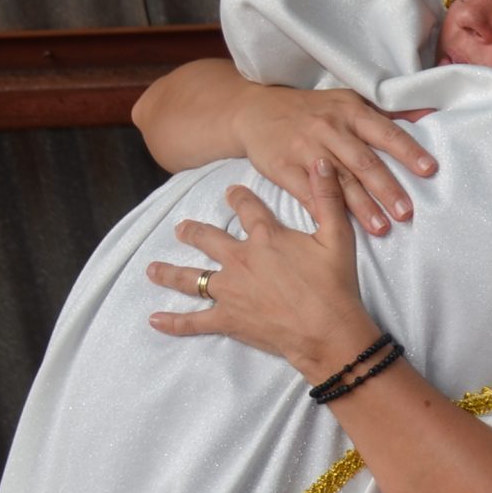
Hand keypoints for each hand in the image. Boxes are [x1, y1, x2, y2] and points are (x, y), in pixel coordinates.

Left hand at [146, 161, 377, 380]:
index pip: (247, 209)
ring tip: (153, 269)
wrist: (325, 330)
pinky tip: (155, 320)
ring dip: (169, 273)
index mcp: (265, 238)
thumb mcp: (338, 236)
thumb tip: (321, 162)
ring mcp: (229, 291)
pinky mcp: (227, 319)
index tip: (230, 191)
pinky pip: (193, 321)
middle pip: (208, 240)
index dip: (239, 197)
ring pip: (191, 279)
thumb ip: (327, 198)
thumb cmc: (334, 284)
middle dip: (193, 232)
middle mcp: (240, 260)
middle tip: (181, 229)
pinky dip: (173, 322)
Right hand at [237, 86, 436, 236]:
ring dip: (361, 206)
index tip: (429, 169)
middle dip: (386, 188)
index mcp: (350, 111)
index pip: (385, 132)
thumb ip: (388, 112)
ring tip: (381, 227)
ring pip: (338, 181)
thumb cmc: (313, 109)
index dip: (408, 151)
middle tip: (406, 212)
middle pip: (363, 162)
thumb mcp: (349, 100)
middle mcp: (329, 129)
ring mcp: (305, 149)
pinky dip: (323, 210)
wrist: (255, 111)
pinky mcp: (282, 167)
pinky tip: (339, 227)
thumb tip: (429, 114)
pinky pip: (306, 192)